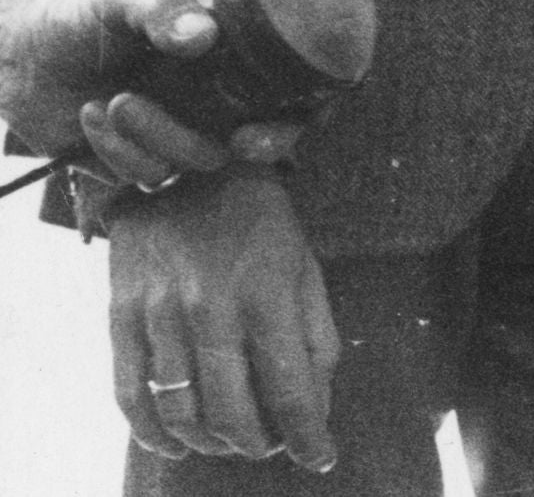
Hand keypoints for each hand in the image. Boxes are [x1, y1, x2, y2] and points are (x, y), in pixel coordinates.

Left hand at [0, 0, 298, 182]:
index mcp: (229, 47)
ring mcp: (181, 126)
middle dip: (264, 144)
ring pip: (204, 157)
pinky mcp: (141, 158)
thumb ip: (160, 9)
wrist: (14, 50)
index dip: (314, 104)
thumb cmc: (78, 9)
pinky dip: (121, 149)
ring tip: (116, 101)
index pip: (299, 77)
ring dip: (163, 137)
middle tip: (239, 142)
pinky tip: (92, 115)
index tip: (299, 111)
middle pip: (271, 131)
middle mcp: (217, 90)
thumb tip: (203, 36)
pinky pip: (151, 173)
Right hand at [109, 168, 337, 470]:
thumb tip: (318, 400)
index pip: (291, 388)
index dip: (308, 434)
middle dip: (259, 443)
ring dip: (211, 442)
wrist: (182, 165)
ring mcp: (161, 313)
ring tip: (231, 442)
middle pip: (233, 411)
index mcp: (270, 293)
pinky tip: (175, 443)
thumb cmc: (259, 221)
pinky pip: (130, 392)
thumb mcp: (305, 264)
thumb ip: (315, 333)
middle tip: (271, 445)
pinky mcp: (122, 314)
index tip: (321, 457)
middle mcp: (212, 308)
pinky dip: (152, 432)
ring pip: (182, 411)